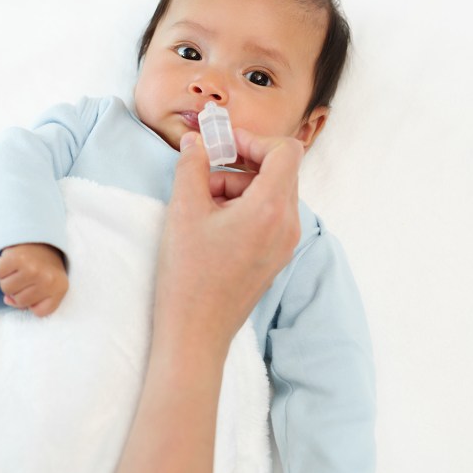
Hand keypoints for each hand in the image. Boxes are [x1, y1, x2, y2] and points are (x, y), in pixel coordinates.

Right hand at [0, 243, 67, 316]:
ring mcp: (32, 269)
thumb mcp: (49, 284)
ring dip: (8, 279)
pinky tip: (11, 262)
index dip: (33, 302)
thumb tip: (7, 300)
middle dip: (18, 290)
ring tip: (18, 268)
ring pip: (6, 288)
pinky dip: (0, 268)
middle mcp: (47, 279)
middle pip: (19, 300)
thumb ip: (31, 300)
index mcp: (60, 288)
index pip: (38, 312)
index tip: (37, 288)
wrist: (40, 236)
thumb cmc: (44, 264)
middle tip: (26, 275)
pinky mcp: (16, 258)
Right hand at [154, 128, 303, 352]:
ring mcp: (285, 244)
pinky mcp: (276, 257)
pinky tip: (211, 224)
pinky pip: (268, 216)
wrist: (195, 332)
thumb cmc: (189, 274)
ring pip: (271, 193)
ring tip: (200, 205)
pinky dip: (244, 208)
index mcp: (271, 209)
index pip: (286, 151)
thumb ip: (192, 165)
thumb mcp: (184, 210)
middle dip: (241, 164)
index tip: (223, 146)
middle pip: (278, 171)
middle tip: (205, 172)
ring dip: (238, 187)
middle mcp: (288, 225)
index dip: (254, 140)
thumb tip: (196, 141)